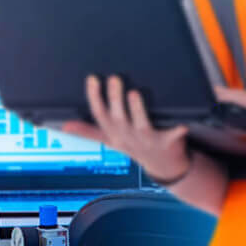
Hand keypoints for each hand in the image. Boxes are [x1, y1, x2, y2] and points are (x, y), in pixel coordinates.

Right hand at [62, 75, 189, 181]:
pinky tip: (180, 120)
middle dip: (115, 99)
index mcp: (113, 134)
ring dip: (136, 110)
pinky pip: (171, 135)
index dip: (95, 97)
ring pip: (140, 125)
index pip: (99, 115)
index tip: (93, 78)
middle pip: (118, 118)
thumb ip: (88, 131)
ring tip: (134, 93)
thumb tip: (65, 125)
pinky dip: (176, 129)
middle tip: (114, 79)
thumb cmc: (135, 148)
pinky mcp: (168, 142)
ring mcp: (147, 141)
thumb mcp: (109, 140)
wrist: (163, 166)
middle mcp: (128, 137)